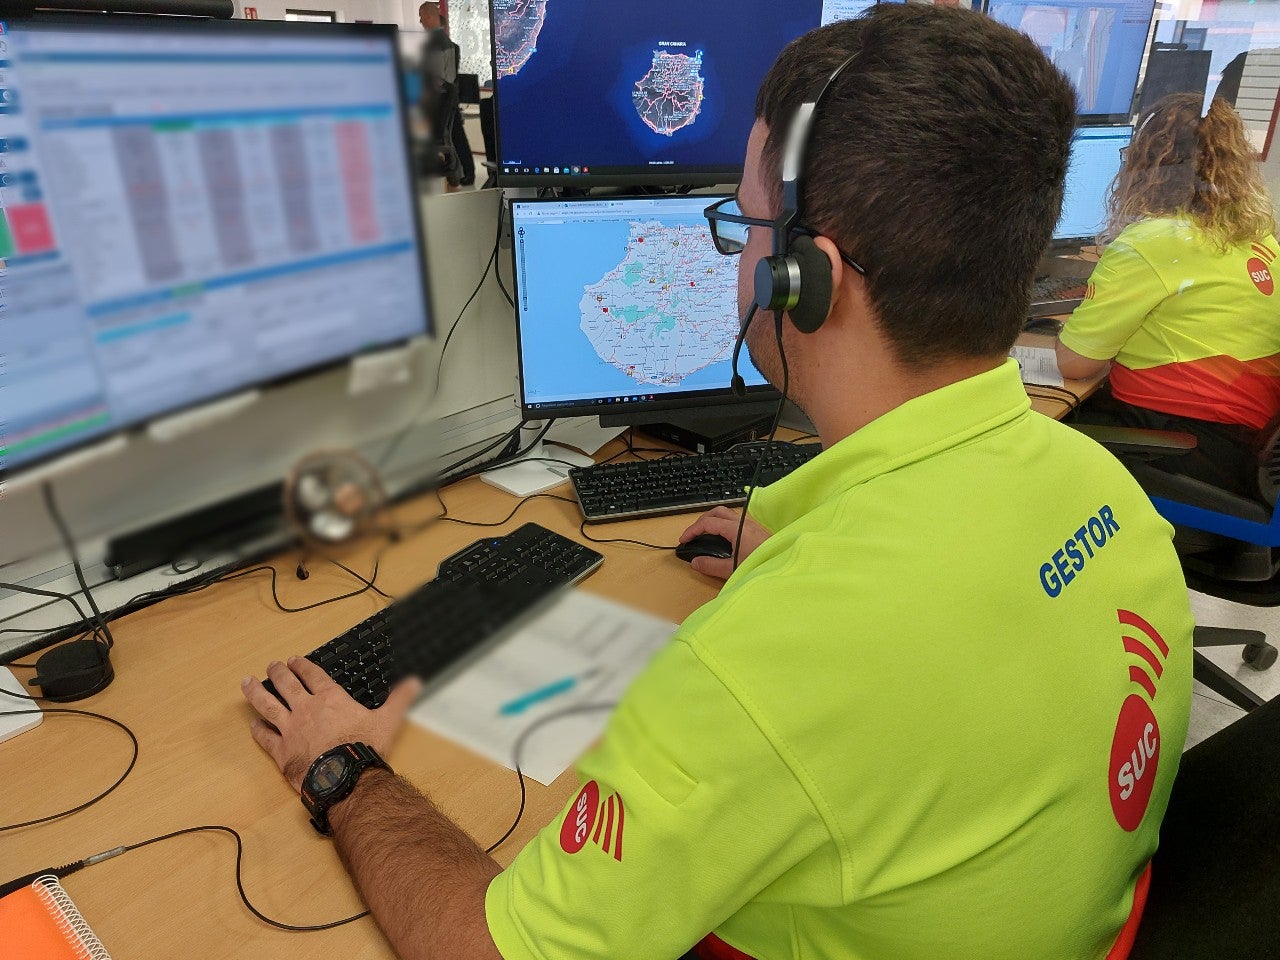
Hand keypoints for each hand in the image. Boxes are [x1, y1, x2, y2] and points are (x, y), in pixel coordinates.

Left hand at [241, 658, 420, 793]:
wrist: (345, 777)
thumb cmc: (365, 748)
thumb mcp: (388, 720)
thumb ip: (399, 699)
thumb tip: (416, 681)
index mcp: (330, 698)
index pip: (313, 676)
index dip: (303, 666)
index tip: (294, 660)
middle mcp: (306, 708)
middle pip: (287, 685)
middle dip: (278, 673)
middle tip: (272, 666)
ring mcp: (290, 729)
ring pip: (268, 705)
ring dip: (256, 693)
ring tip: (247, 682)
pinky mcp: (281, 750)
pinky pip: (265, 738)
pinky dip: (258, 730)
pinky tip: (252, 725)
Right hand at [678, 506, 770, 580]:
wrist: (784, 566)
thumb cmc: (762, 565)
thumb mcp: (732, 569)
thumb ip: (711, 566)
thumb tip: (696, 563)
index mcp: (735, 529)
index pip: (707, 523)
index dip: (692, 530)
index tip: (684, 540)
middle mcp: (744, 522)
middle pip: (717, 512)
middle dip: (701, 520)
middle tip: (693, 533)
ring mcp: (752, 525)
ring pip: (727, 514)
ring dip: (714, 520)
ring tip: (706, 533)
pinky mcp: (758, 530)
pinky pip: (737, 520)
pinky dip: (725, 524)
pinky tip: (725, 538)